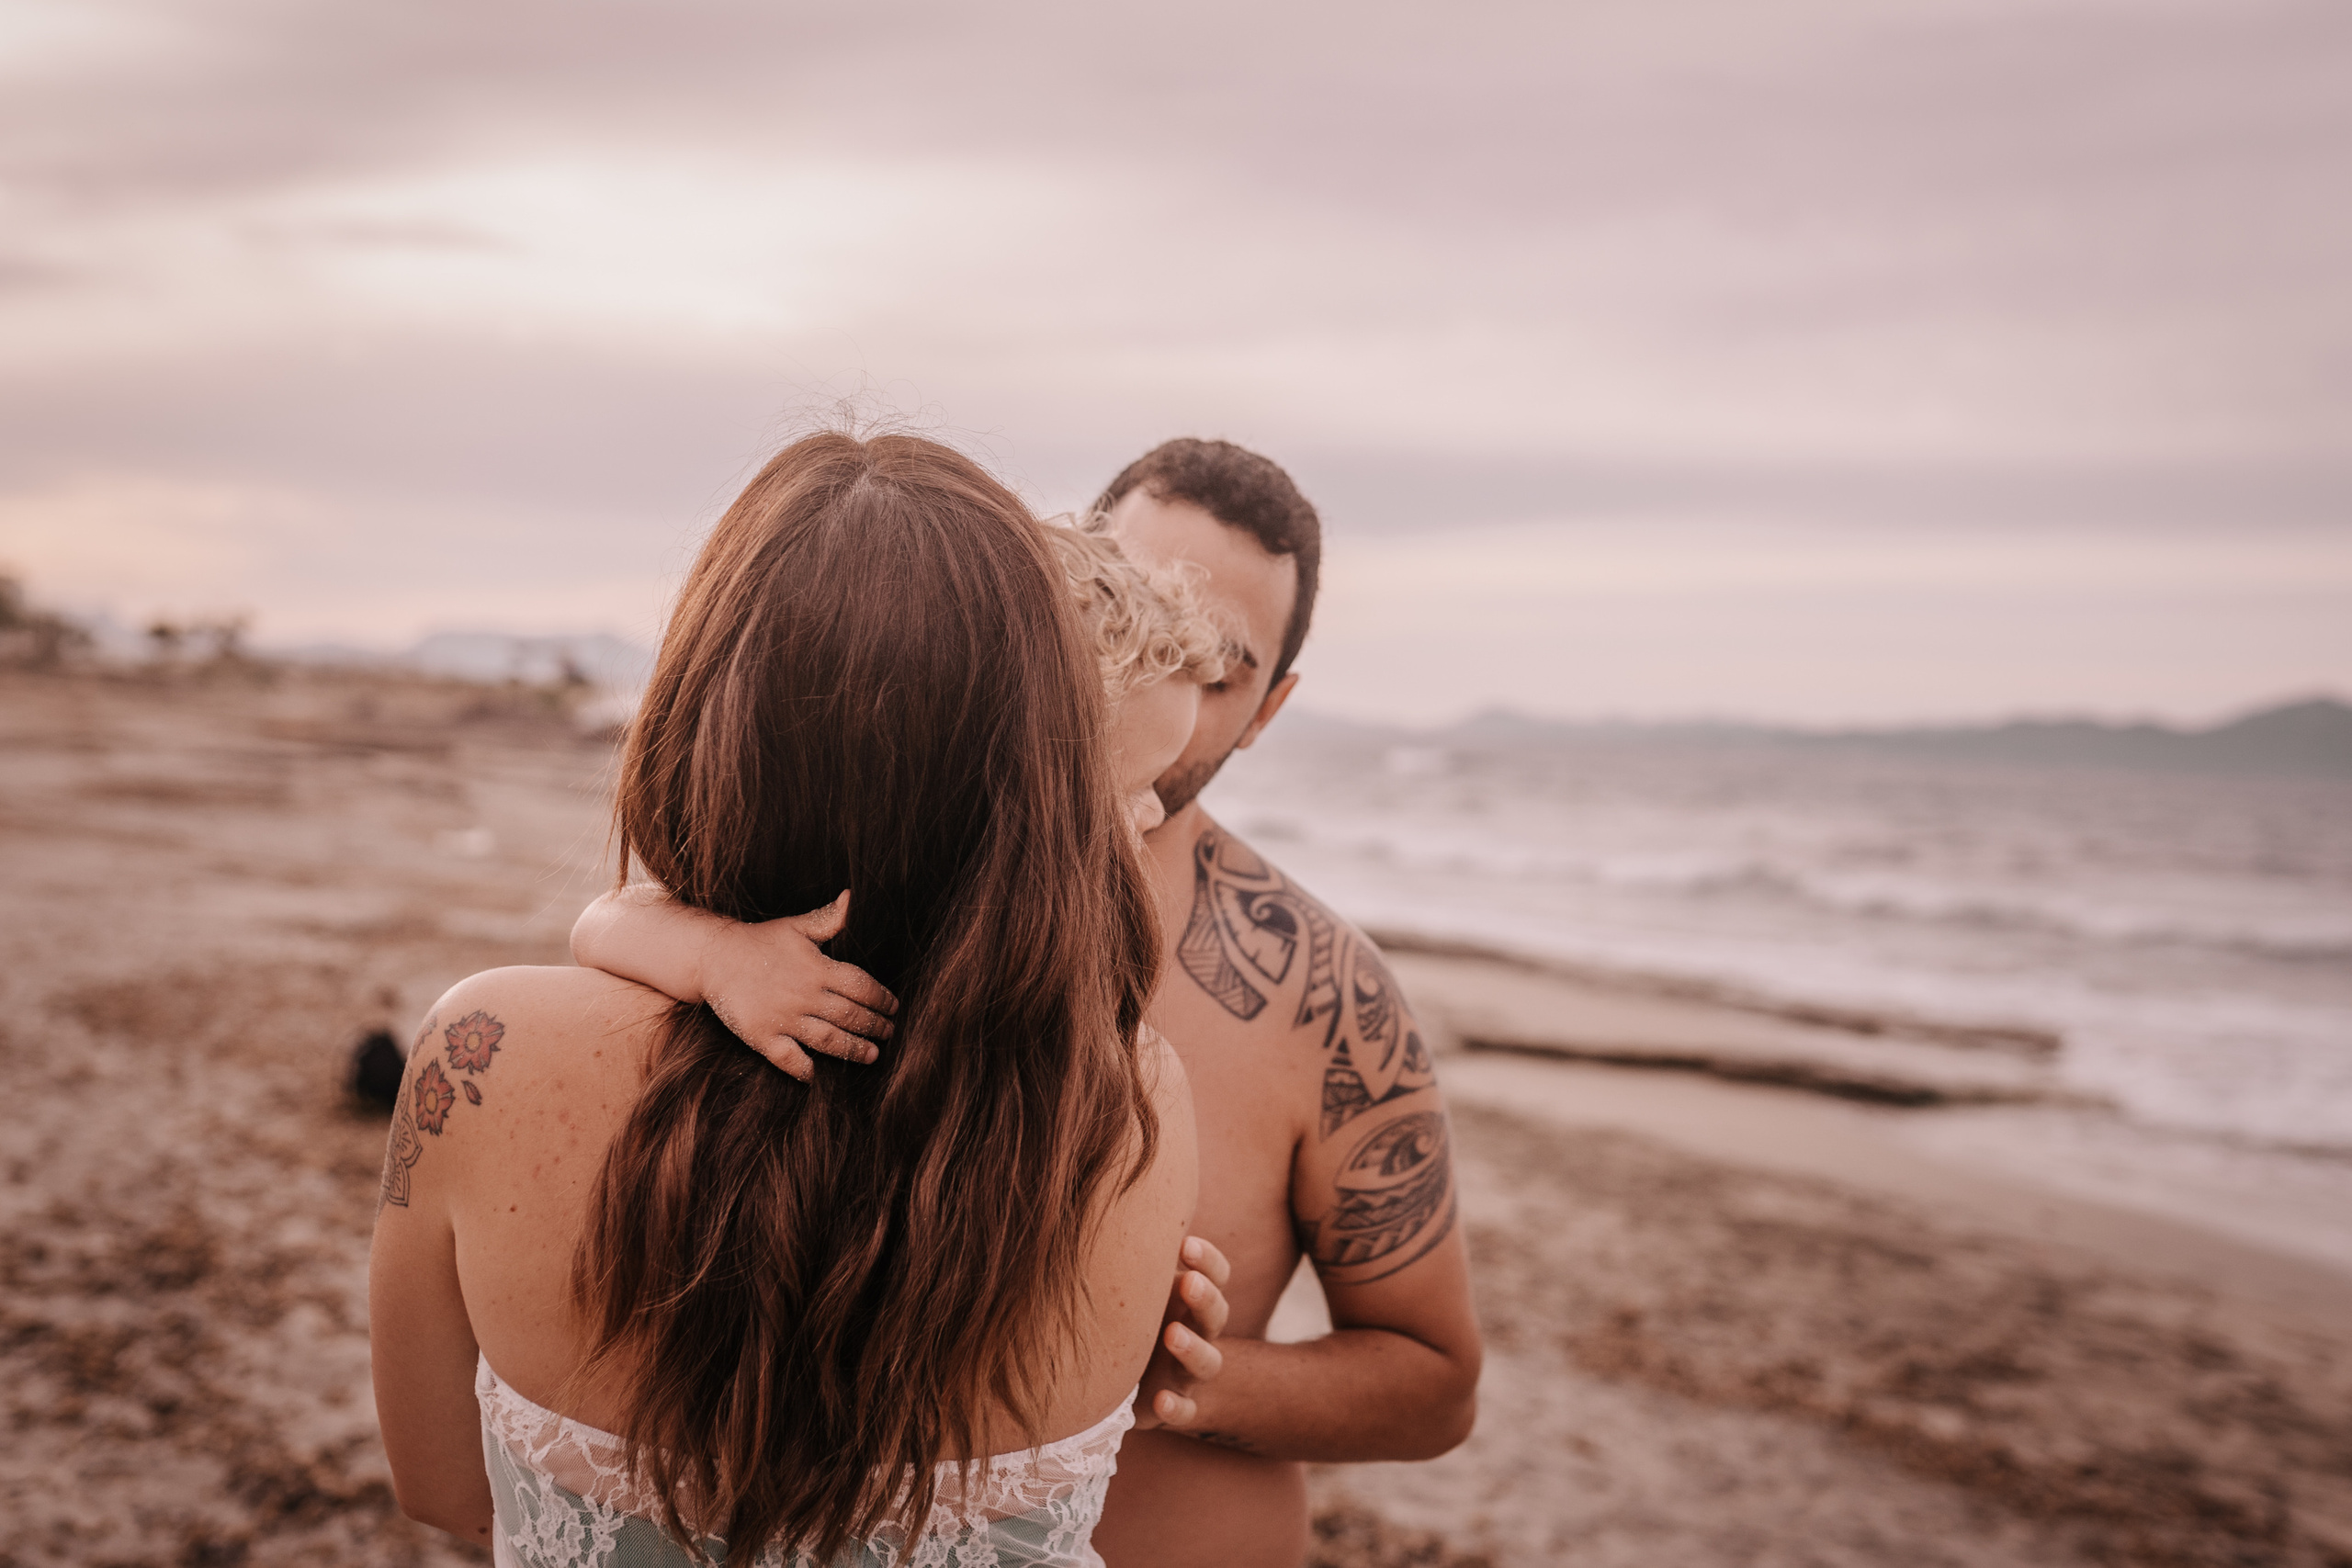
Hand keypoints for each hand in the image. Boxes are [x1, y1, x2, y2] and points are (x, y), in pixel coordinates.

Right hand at [701, 891, 897, 1081]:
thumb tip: (852, 898)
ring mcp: (784, 1018)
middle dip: (875, 1026)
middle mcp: (805, 995)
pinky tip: (816, 1077)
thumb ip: (828, 919)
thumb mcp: (796, 926)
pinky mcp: (762, 1036)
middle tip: (889, 1033)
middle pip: (851, 1015)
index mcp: (817, 968)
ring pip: (829, 1040)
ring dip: (854, 1049)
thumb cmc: (759, 941)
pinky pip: (788, 1059)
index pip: (861, 986)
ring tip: (872, 1055)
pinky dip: (803, 1069)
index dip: (882, 998)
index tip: (894, 1007)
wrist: (714, 957)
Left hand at [1132, 1236, 1230, 1430]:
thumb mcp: (1139, 1283)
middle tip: (1187, 1281)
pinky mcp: (1172, 1406)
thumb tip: (1094, 1179)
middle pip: (1216, 1313)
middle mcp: (1197, 1331)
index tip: (1185, 1244)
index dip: (1207, 1260)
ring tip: (1174, 1335)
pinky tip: (1162, 1400)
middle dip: (1204, 1296)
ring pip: (1207, 1362)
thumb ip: (1130, 1249)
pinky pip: (1185, 1411)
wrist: (1149, 1381)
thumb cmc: (1136, 1317)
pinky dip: (1178, 1407)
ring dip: (1194, 1348)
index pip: (1215, 1273)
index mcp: (1191, 1296)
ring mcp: (1189, 1372)